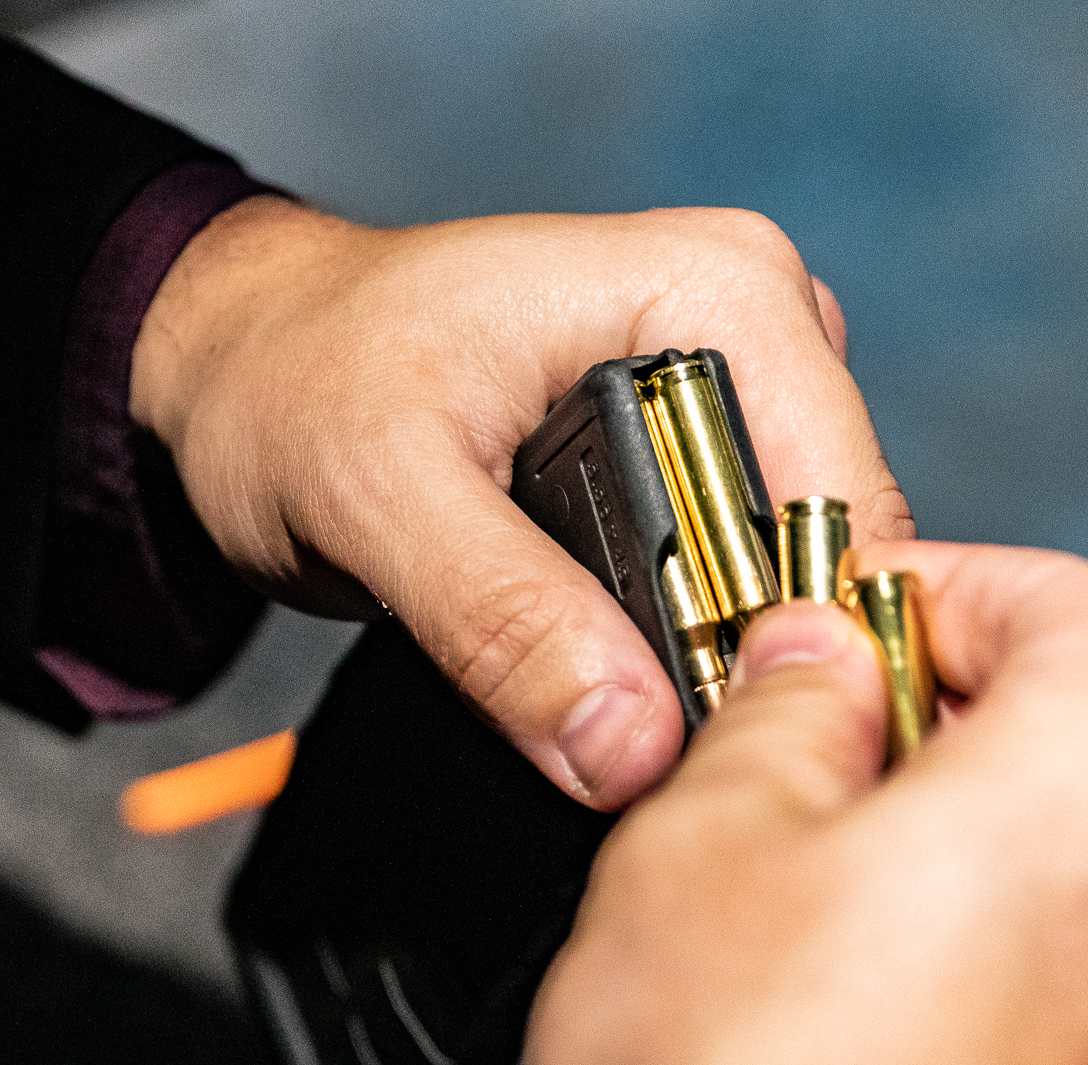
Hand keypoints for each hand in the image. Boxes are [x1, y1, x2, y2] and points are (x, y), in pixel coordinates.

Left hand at [129, 199, 906, 809]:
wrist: (246, 362)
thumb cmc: (295, 378)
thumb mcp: (374, 495)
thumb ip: (503, 618)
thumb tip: (631, 745)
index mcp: (721, 288)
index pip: (841, 506)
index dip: (787, 641)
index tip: (701, 749)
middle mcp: (764, 326)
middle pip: (832, 552)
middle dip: (747, 664)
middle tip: (632, 753)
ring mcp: (747, 392)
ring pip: (796, 585)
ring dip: (720, 671)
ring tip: (614, 724)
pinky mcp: (716, 455)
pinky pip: (749, 586)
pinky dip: (693, 655)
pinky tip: (622, 690)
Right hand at [519, 544, 1087, 1064]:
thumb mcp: (712, 835)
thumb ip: (782, 707)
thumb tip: (810, 666)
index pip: (1074, 598)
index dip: (947, 586)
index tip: (860, 616)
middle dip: (1011, 696)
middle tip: (873, 724)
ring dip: (1045, 820)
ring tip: (888, 853)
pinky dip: (1065, 941)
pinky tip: (929, 979)